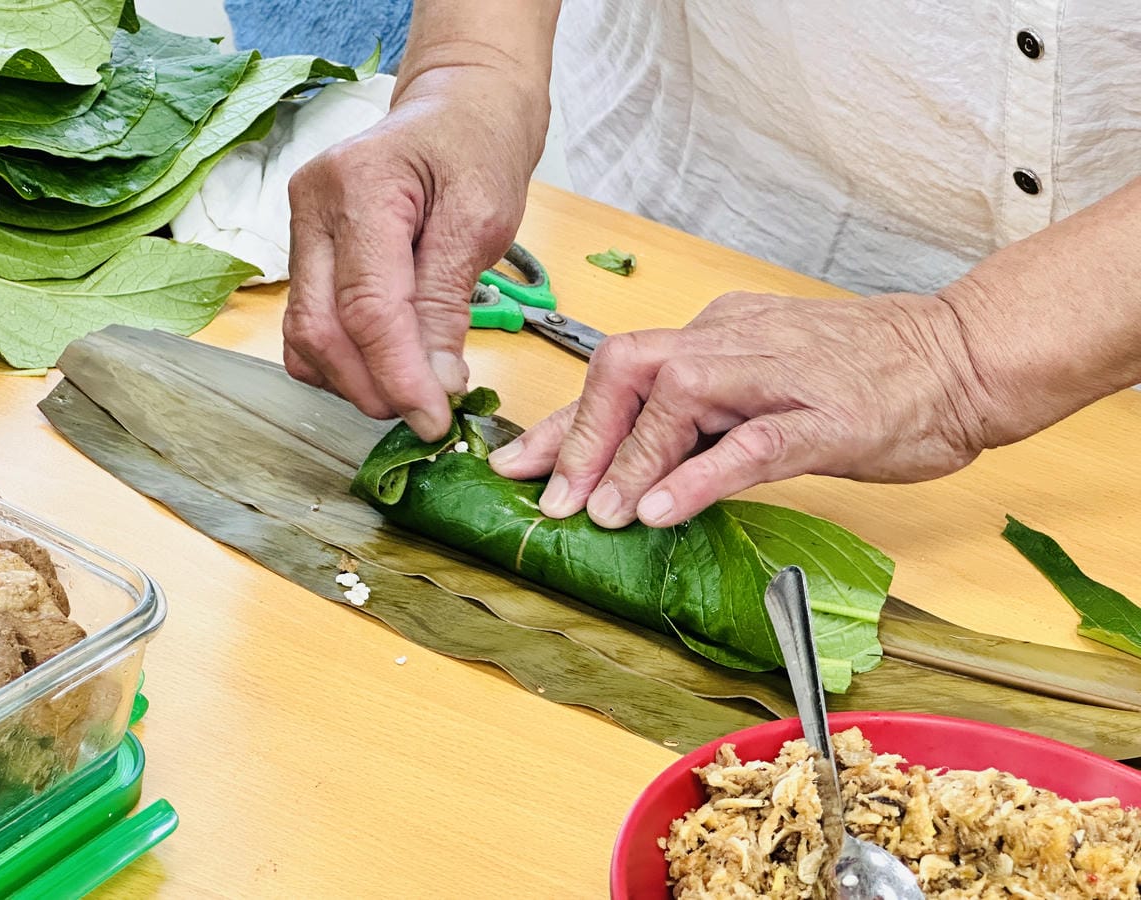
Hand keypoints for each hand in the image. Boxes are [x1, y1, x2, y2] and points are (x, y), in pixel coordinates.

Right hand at [283, 65, 546, 439]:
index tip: (434, 420)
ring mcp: (300, 229)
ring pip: (304, 337)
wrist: (456, 110)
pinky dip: (341, 363)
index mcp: (359, 185)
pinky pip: (307, 327)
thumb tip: (433, 383)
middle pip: (321, 329)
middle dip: (373, 388)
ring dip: (355, 382)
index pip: (367, 307)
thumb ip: (448, 301)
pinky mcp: (305, 252)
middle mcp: (311, 206)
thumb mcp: (483, 219)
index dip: (399, 376)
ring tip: (413, 392)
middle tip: (427, 416)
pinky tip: (386, 368)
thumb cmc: (476, 150)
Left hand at [489, 290, 990, 527]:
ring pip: (678, 398)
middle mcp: (733, 340)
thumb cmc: (864, 375)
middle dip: (578, 436)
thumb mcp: (765, 381)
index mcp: (716, 331)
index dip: (561, 422)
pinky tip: (663, 511)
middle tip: (549, 499)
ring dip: (627, 459)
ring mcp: (779, 376)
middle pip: (627, 368)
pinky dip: (699, 476)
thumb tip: (639, 460)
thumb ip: (705, 413)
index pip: (618, 369)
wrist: (961, 356)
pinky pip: (751, 444)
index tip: (516, 464)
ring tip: (598, 513)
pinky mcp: (825, 416)